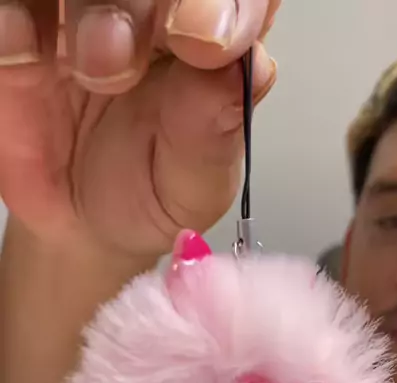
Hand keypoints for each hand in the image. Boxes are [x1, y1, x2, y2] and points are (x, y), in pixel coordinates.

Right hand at [0, 0, 277, 258]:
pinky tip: (27, 58)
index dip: (233, 1)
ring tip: (98, 69)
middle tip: (154, 50)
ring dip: (91, 9)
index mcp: (209, 33)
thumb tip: (250, 70)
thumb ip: (216, 128)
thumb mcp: (194, 182)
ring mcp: (77, 14)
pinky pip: (9, 8)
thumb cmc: (148, 191)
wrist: (82, 224)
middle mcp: (147, 9)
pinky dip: (15, 25)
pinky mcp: (20, 31)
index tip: (209, 39)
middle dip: (156, 3)